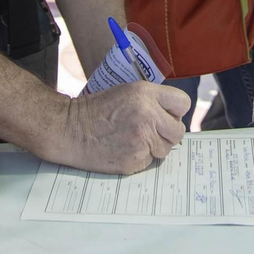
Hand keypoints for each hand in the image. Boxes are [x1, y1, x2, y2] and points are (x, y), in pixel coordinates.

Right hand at [57, 82, 189, 173]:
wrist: (70, 129)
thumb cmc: (96, 109)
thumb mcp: (127, 92)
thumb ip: (152, 101)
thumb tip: (173, 116)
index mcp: (146, 94)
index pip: (183, 103)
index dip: (175, 111)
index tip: (167, 115)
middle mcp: (147, 116)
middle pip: (178, 131)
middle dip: (168, 132)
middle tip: (152, 131)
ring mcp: (142, 141)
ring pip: (165, 149)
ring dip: (154, 147)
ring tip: (134, 139)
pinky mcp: (134, 161)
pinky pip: (149, 162)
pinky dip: (141, 158)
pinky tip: (124, 149)